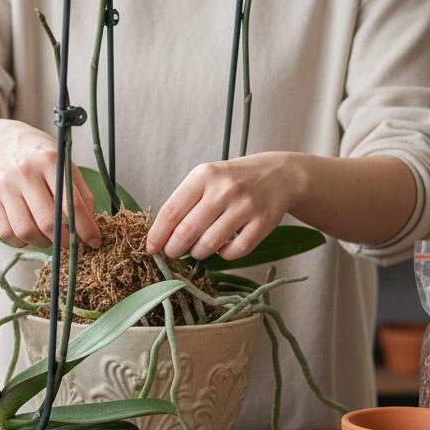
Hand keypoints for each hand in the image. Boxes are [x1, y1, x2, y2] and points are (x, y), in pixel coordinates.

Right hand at [0, 120, 101, 249]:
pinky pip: (7, 233)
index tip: (94, 242)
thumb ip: (80, 191)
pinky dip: (22, 241)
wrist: (0, 143)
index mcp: (49, 161)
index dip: (85, 228)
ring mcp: (5, 187)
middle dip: (65, 240)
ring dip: (43, 243)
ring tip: (49, 238)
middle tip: (71, 243)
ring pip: (25, 231)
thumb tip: (90, 225)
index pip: (71, 203)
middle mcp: (25, 173)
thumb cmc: (38, 156)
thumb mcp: (64, 163)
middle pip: (47, 221)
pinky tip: (30, 233)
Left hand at [145, 152, 300, 259]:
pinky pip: (235, 252)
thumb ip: (184, 202)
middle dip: (173, 249)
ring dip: (197, 253)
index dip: (157, 235)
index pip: (171, 211)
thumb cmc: (232, 181)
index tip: (151, 248)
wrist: (279, 175)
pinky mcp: (262, 223)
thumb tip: (159, 237)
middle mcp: (224, 190)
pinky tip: (222, 248)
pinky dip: (223, 255)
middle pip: (186, 232)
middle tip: (172, 253)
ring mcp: (245, 206)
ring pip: (209, 245)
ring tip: (197, 249)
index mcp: (204, 176)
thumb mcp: (206, 179)